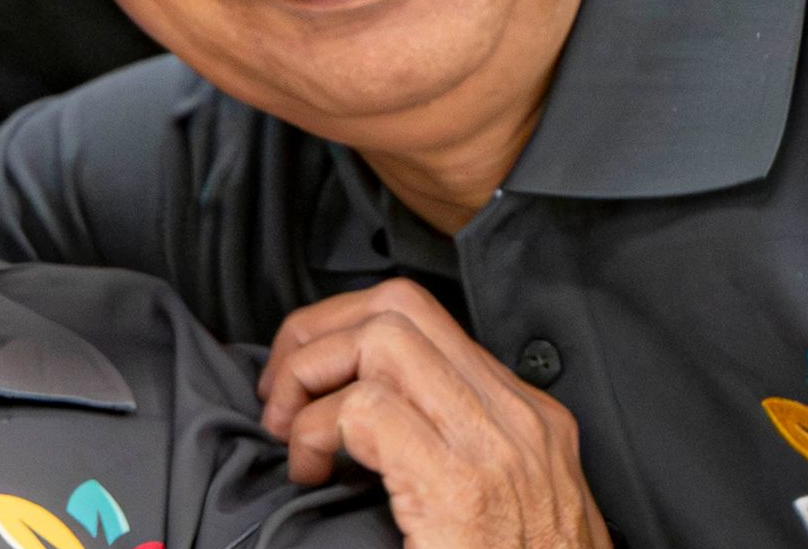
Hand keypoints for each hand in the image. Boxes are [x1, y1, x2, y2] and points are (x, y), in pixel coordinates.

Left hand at [258, 280, 610, 548]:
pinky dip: (316, 430)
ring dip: (311, 374)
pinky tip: (310, 471)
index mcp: (526, 417)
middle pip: (400, 306)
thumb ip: (452, 444)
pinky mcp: (463, 489)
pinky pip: (366, 411)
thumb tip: (362, 412)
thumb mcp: (505, 501)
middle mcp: (519, 418)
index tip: (309, 376)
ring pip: (381, 340)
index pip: (424, 320)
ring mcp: (496, 449)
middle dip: (320, 331)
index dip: (347, 330)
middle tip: (281, 390)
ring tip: (289, 428)